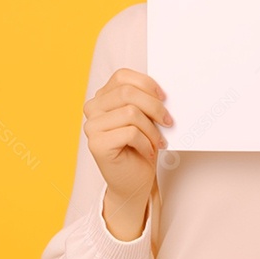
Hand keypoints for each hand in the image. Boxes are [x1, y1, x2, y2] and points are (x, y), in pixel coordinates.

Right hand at [83, 68, 172, 203]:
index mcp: (102, 97)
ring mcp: (91, 127)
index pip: (122, 77)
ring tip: (158, 140)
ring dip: (152, 129)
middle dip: (154, 106)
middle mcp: (92, 109)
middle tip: (168, 121)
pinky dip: (146, 142)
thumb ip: (145, 100)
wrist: (133, 181)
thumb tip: (162, 91)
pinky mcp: (96, 144)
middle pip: (127, 93)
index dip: (146, 84)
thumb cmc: (141, 147)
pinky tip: (147, 151)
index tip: (164, 98)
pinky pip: (130, 133)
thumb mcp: (145, 117)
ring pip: (130, 113)